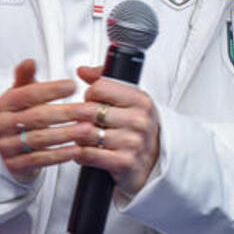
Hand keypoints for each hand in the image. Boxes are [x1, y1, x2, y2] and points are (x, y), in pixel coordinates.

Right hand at [0, 59, 79, 183]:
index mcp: (5, 103)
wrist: (8, 148)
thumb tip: (30, 61)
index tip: (73, 85)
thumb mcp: (20, 94)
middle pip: (37, 117)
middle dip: (66, 113)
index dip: (51, 89)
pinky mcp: (16, 165)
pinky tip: (76, 149)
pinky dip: (60, 155)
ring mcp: (7, 146)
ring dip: (66, 134)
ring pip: (40, 139)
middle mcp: (2, 124)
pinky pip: (40, 160)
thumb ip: (25, 77)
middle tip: (88, 110)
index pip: (28, 94)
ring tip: (87, 129)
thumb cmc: (20, 116)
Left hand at [72, 65, 160, 195]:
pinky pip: (89, 154)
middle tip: (82, 119)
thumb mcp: (131, 100)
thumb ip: (106, 81)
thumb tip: (82, 70)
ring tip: (82, 135)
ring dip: (78, 135)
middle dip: (80, 115)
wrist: (155, 161)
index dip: (90, 94)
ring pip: (87, 133)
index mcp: (141, 101)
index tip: (91, 100)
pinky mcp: (124, 162)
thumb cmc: (138, 129)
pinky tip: (84, 150)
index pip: (101, 87)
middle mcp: (139, 120)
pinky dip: (81, 153)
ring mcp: (133, 142)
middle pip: (91, 110)